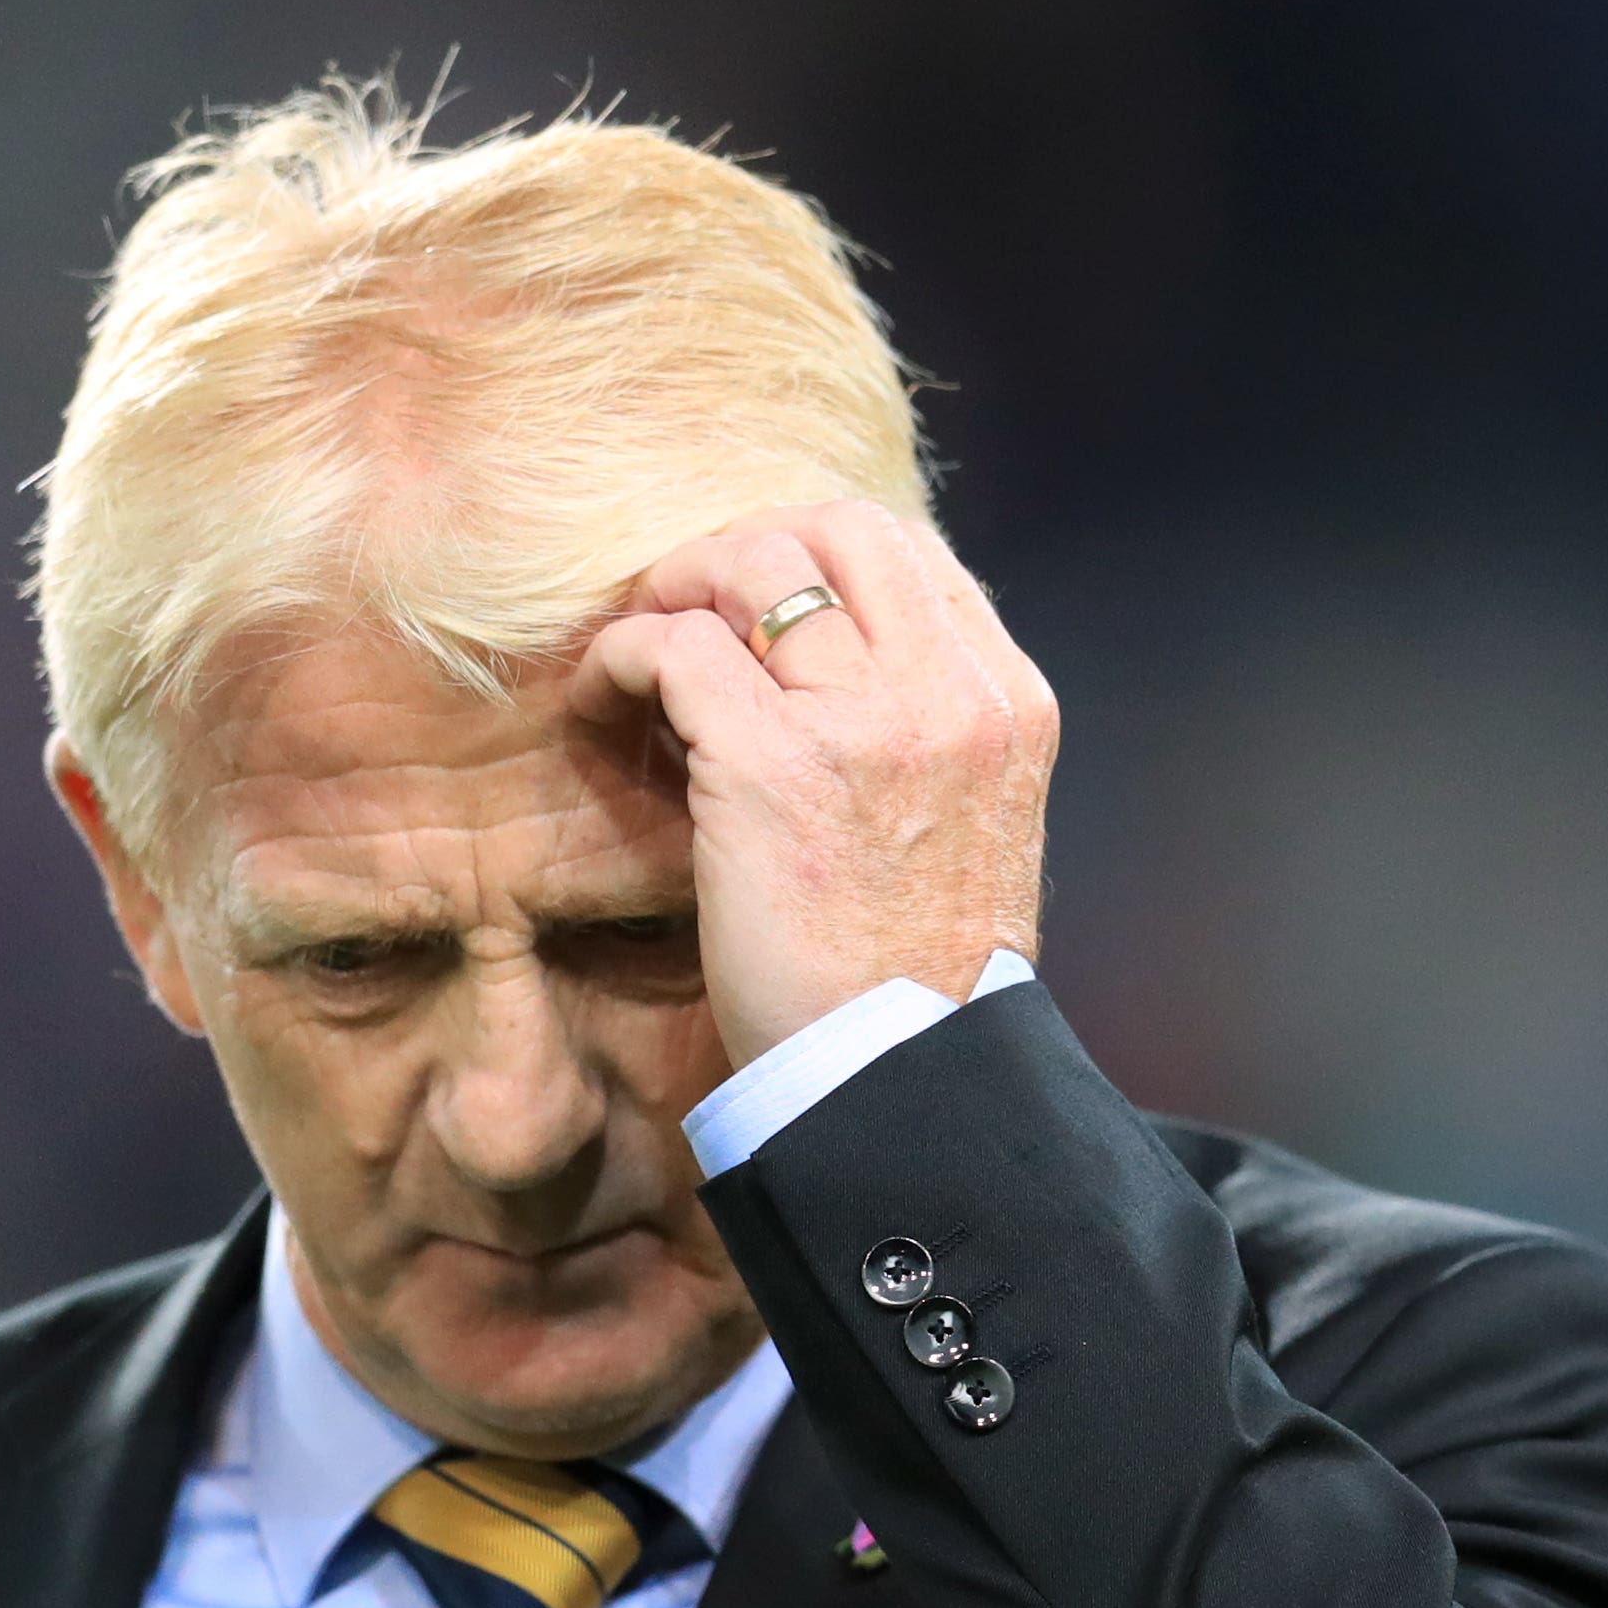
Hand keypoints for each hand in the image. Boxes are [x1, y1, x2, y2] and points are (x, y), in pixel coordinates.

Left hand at [575, 498, 1058, 1071]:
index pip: (911, 555)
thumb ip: (928, 733)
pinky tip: (599, 708)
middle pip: (836, 526)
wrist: (900, 1081)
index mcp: (1009, 704)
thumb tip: (839, 663)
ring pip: (751, 567)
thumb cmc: (911, 977)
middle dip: (744, 548)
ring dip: (672, 596)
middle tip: (684, 608)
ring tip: (635, 661)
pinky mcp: (770, 765)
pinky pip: (674, 650)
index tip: (753, 608)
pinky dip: (620, 660)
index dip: (814, 557)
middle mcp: (949, 694)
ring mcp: (865, 721)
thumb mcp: (971, 827)